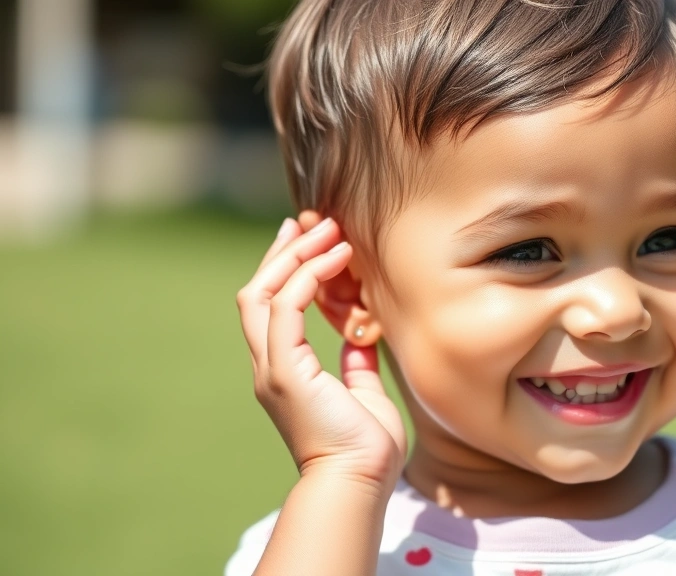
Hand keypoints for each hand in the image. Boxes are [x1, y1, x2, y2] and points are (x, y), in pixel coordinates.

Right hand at [236, 217, 406, 486]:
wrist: (358, 482)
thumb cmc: (366, 447)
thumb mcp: (362, 393)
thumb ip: (355, 364)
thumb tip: (360, 337)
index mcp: (285, 370)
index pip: (273, 306)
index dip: (287, 268)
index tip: (309, 238)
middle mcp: (271, 365)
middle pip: (259, 291)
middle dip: (284, 252)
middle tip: (312, 221)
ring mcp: (273, 367)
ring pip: (265, 293)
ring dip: (295, 256)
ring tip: (328, 229)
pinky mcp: (285, 370)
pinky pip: (287, 308)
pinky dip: (308, 277)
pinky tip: (336, 258)